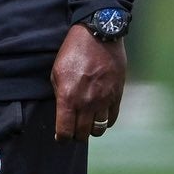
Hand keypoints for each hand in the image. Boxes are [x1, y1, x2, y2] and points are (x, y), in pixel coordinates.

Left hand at [51, 24, 126, 142]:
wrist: (99, 35)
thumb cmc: (73, 51)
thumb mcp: (57, 72)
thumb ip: (59, 95)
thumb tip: (63, 112)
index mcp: (68, 97)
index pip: (64, 131)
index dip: (61, 138)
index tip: (60, 137)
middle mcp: (87, 102)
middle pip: (81, 134)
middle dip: (75, 135)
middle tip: (72, 129)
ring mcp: (104, 100)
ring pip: (98, 130)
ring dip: (90, 129)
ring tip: (86, 122)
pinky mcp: (117, 95)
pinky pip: (112, 119)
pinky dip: (105, 121)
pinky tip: (99, 115)